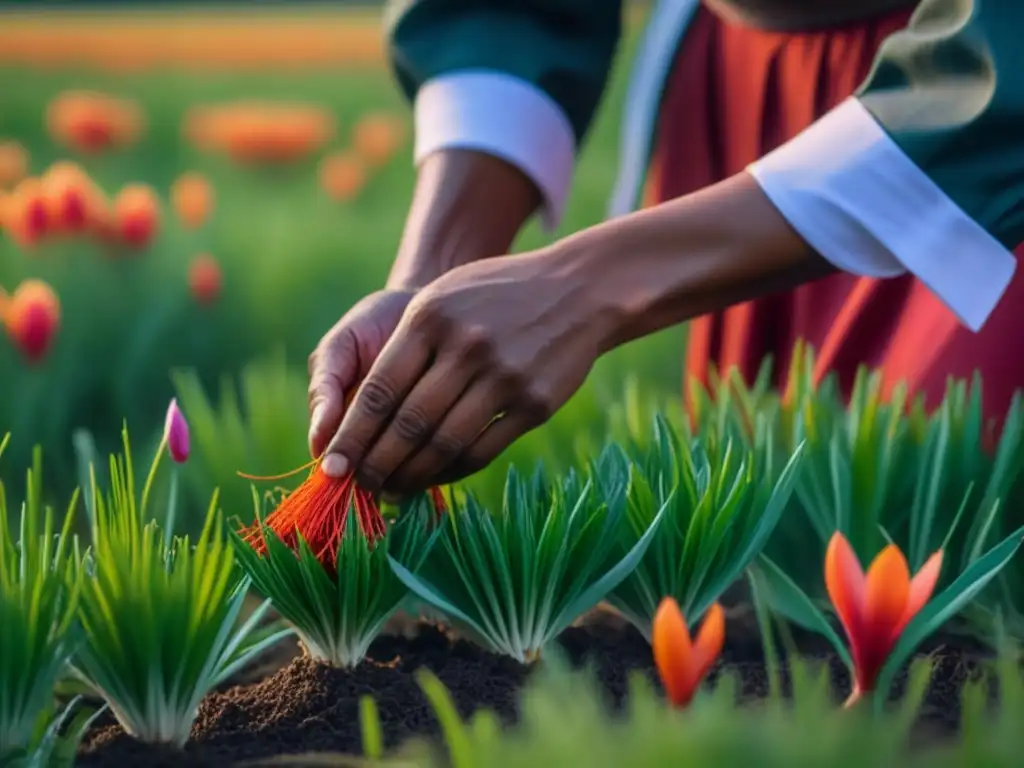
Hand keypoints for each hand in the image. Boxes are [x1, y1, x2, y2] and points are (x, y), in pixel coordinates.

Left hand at [319, 249, 620, 494]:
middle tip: (359, 485)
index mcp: (429, 318)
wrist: (579, 289)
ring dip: (412, 475)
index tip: (332, 464)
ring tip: (393, 488)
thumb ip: (405, 342)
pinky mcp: (533, 403)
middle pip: (406, 425)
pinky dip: (453, 470)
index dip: (351, 436)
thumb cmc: (497, 294)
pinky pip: (482, 450)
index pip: (377, 392)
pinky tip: (437, 475)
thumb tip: (357, 404)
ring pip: (443, 445)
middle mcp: (464, 347)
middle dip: (375, 465)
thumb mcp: (444, 296)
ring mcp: (503, 376)